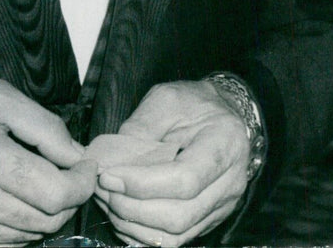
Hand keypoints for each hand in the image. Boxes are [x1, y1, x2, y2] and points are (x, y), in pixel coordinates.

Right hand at [0, 78, 96, 245]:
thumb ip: (42, 125)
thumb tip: (77, 155)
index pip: (54, 193)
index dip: (82, 182)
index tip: (86, 166)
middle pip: (50, 217)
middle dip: (69, 195)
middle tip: (65, 168)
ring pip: (35, 233)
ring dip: (48, 209)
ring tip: (34, 177)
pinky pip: (14, 243)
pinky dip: (26, 223)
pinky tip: (14, 196)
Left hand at [90, 80, 250, 246]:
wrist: (222, 112)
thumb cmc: (194, 102)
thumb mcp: (166, 99)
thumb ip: (140, 128)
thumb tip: (112, 162)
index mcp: (224, 145)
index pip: (184, 179)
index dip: (142, 185)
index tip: (108, 176)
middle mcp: (229, 183)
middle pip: (180, 216)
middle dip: (133, 209)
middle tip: (102, 190)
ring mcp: (222, 206)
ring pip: (176, 234)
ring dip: (134, 224)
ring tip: (108, 201)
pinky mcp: (209, 218)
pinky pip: (176, 239)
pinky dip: (144, 234)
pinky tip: (123, 217)